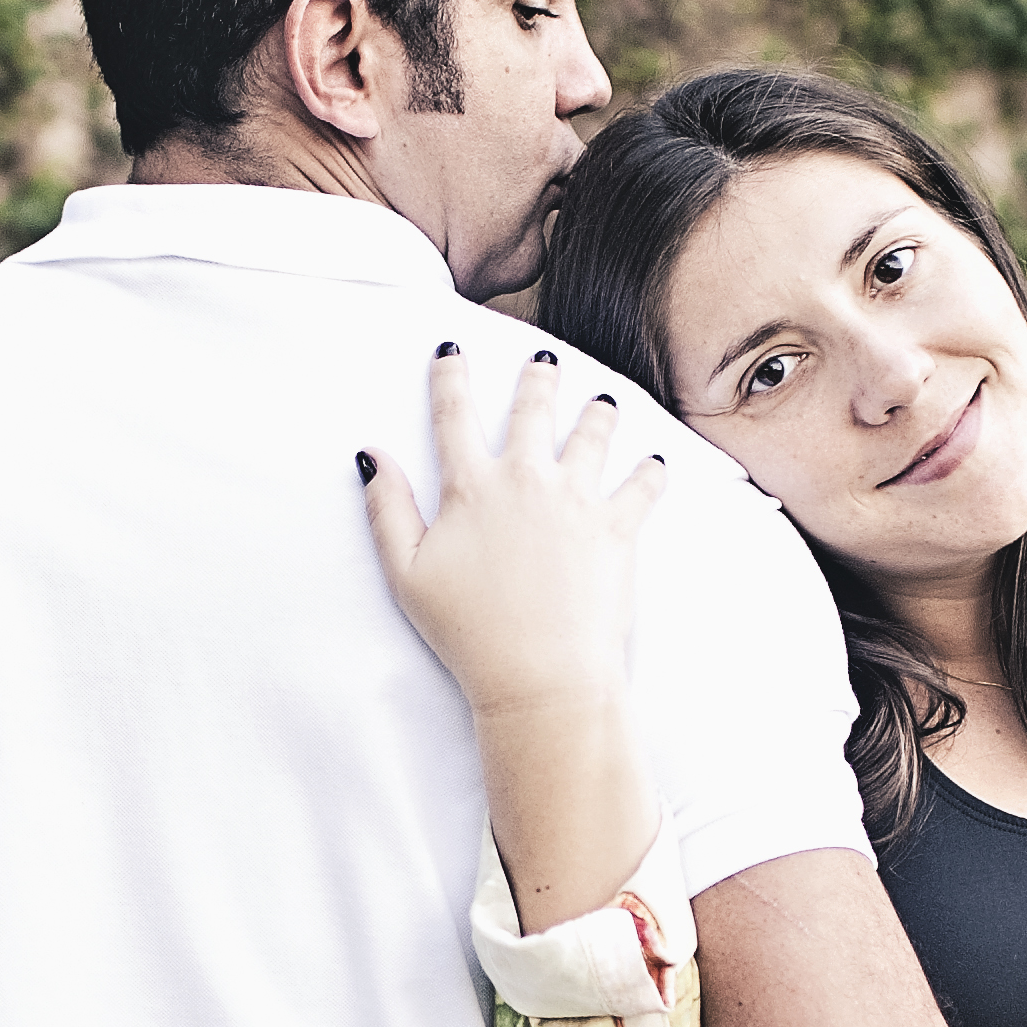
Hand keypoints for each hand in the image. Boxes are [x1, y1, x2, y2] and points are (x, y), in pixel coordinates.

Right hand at [361, 343, 665, 719]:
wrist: (540, 676)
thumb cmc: (469, 633)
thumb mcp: (407, 574)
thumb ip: (387, 509)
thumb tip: (371, 456)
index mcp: (471, 488)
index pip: (454, 415)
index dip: (450, 376)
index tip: (451, 350)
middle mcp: (526, 480)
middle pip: (533, 408)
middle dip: (538, 376)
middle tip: (545, 359)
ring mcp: (577, 500)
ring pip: (593, 433)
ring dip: (598, 412)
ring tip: (604, 401)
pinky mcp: (619, 527)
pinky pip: (643, 484)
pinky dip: (651, 471)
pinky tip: (655, 463)